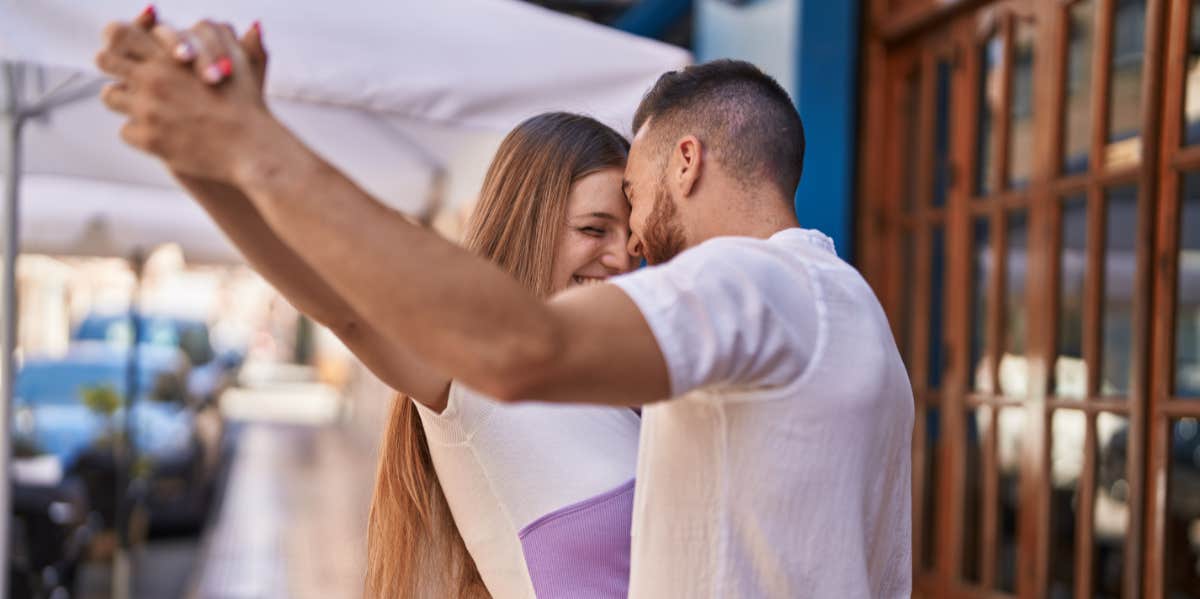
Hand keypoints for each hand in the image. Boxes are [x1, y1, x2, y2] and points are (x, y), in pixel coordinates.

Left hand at [95, 12, 277, 181]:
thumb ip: (224, 35)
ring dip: (124, 100)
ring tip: (145, 107)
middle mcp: (153, 79)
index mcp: (170, 56)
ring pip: (110, 96)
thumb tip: (239, 22)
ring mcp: (147, 109)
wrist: (250, 149)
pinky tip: (161, 134)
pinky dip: (140, 133)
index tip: (128, 49)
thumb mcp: (238, 61)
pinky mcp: (148, 139)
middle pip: (104, 60)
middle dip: (114, 66)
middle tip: (128, 75)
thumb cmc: (247, 105)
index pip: (119, 33)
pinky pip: (125, 131)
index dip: (119, 38)